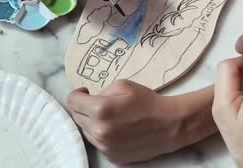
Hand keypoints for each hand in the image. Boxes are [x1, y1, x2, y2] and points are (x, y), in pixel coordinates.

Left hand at [68, 80, 216, 163]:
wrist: (169, 125)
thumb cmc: (148, 102)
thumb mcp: (123, 85)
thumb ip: (101, 91)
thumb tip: (89, 98)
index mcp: (100, 109)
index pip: (72, 102)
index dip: (77, 94)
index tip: (85, 92)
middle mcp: (99, 130)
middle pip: (77, 117)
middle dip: (84, 108)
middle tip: (98, 103)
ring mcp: (105, 146)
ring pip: (86, 131)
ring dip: (92, 123)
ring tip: (110, 117)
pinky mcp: (112, 156)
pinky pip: (98, 143)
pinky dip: (102, 135)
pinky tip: (116, 129)